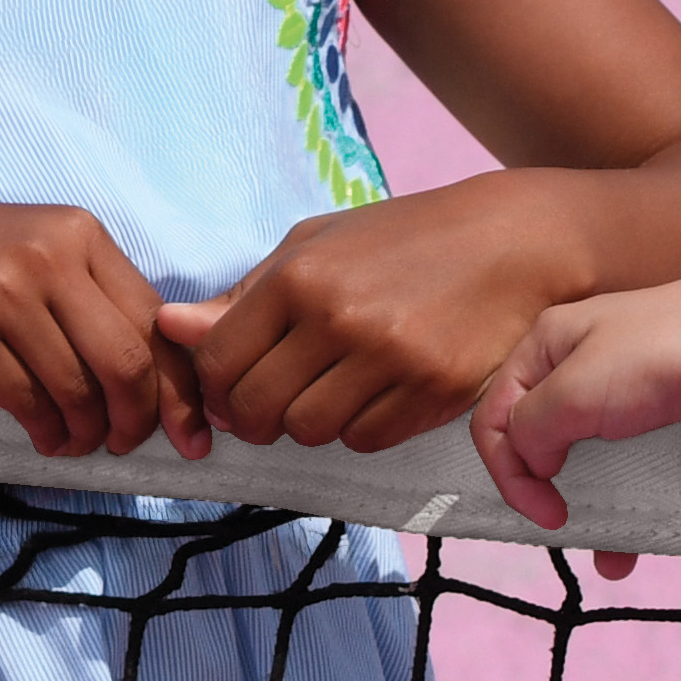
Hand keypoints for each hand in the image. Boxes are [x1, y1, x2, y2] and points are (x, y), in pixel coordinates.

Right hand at [0, 204, 206, 462]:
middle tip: (128, 443)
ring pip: (80, 391)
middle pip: (128, 362)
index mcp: (77, 233)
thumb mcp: (38, 257)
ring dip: (88, 434)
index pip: (155, 322)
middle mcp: (44, 256)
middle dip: (139, 419)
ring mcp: (2, 295)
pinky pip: (33, 405)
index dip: (180, 388)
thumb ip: (100, 300)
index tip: (191, 432)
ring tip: (78, 441)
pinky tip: (47, 438)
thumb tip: (173, 378)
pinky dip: (50, 434)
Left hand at [162, 188, 578, 458]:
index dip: (215, 387)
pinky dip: (358, 430)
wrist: (510, 243)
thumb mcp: (315, 245)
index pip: (219, 362)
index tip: (231, 387)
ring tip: (327, 396)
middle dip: (254, 418)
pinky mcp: (432, 391)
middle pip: (258, 409)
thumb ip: (244, 295)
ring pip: (311, 431)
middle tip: (271, 406)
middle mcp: (339, 318)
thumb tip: (171, 329)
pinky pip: (366, 439)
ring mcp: (389, 359)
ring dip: (308, 424)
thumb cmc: (403, 240)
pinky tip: (373, 397)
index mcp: (299, 276)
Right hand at [470, 265, 680, 557]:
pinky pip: (640, 467)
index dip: (506, 471)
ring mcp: (630, 390)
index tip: (544, 514)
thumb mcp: (576, 391)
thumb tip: (529, 462)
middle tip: (568, 530)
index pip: (495, 416)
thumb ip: (532, 429)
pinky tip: (644, 539)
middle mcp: (583, 364)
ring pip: (594, 461)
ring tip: (612, 557)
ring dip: (597, 509)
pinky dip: (636, 502)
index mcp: (548, 345)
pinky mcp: (672, 414)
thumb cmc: (668, 353)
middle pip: (541, 439)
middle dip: (546, 492)